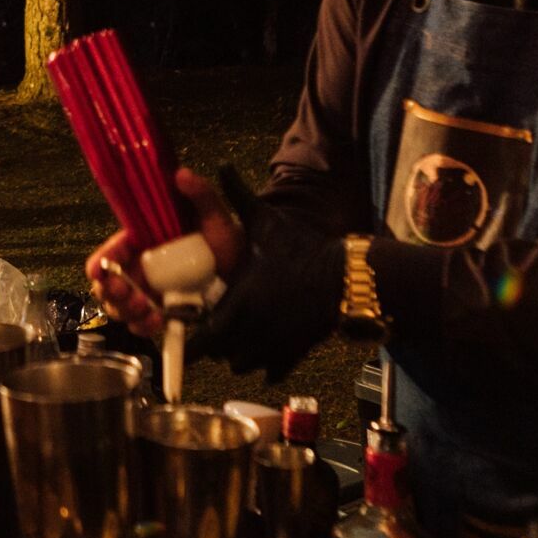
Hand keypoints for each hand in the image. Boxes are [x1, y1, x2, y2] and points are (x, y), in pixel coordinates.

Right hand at [85, 168, 244, 338]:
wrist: (247, 271)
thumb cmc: (224, 238)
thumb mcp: (215, 214)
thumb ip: (200, 193)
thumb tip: (181, 174)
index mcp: (142, 242)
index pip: (109, 252)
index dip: (100, 262)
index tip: (101, 271)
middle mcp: (140, 268)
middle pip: (106, 285)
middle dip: (112, 293)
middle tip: (132, 296)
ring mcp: (149, 292)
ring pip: (119, 308)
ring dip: (127, 312)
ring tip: (149, 310)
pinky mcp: (161, 312)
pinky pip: (140, 325)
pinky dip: (143, 327)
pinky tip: (159, 322)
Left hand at [190, 200, 346, 382]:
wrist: (347, 275)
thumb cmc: (302, 247)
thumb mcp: (266, 220)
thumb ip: (237, 195)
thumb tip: (220, 164)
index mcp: (238, 303)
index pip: (202, 340)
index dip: (193, 338)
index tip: (191, 329)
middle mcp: (252, 331)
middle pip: (220, 355)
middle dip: (217, 344)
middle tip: (218, 325)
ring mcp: (274, 346)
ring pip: (243, 366)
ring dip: (239, 355)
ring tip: (242, 334)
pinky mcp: (295, 353)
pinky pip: (271, 373)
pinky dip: (267, 364)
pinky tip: (269, 345)